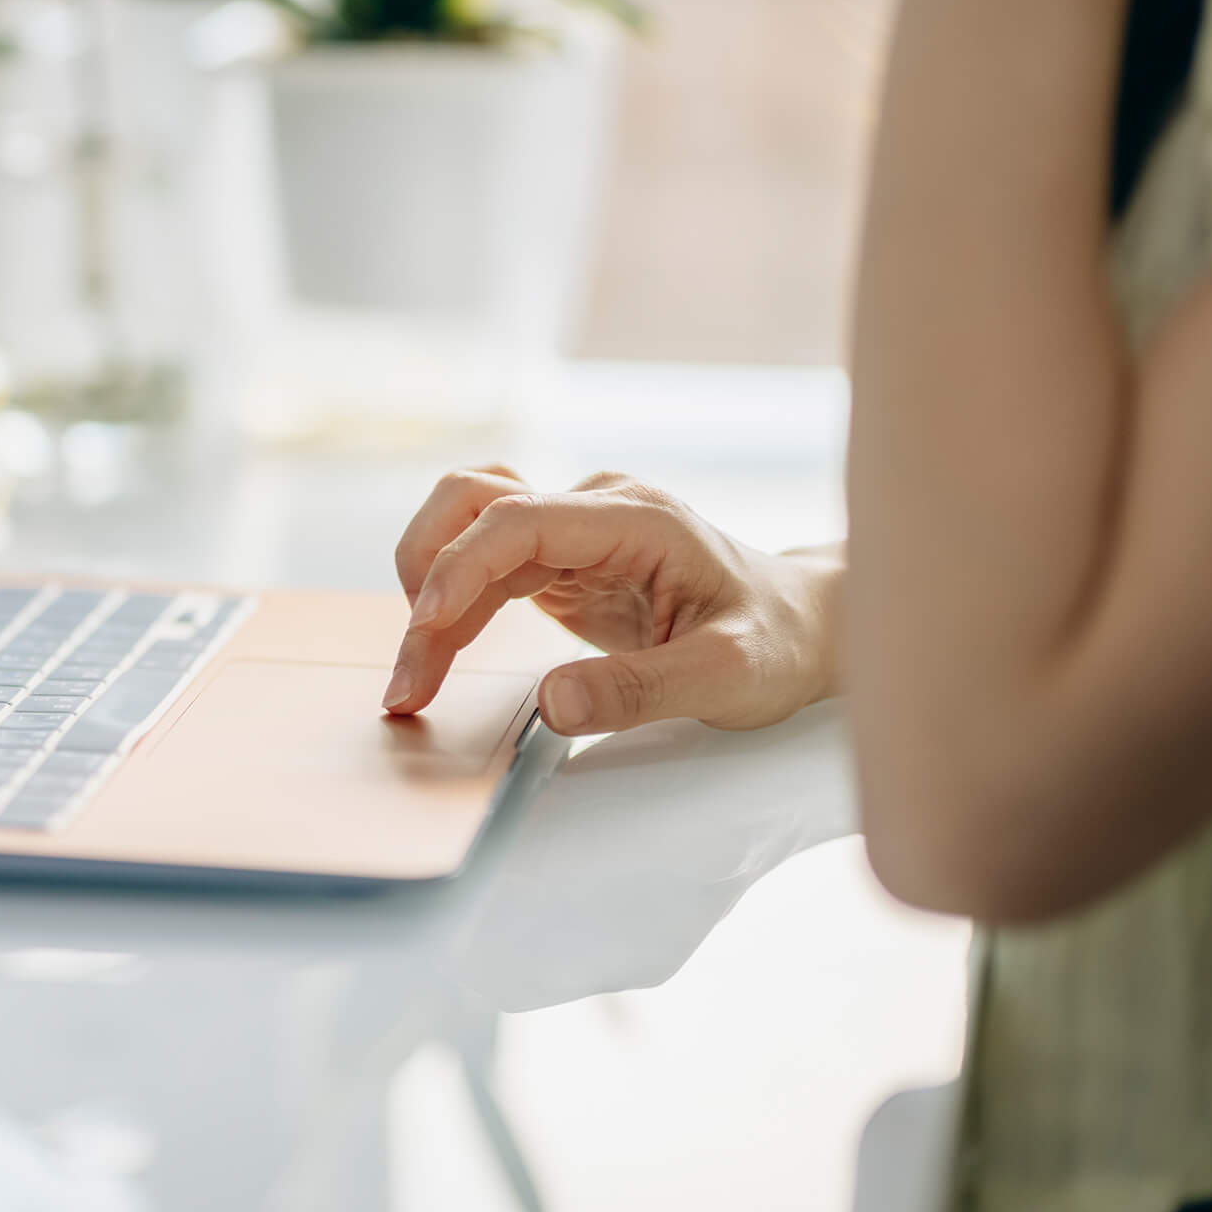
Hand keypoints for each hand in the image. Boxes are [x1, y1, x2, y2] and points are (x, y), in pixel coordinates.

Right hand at [384, 469, 844, 736]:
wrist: (802, 626)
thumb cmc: (776, 644)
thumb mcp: (728, 677)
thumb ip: (641, 690)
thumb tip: (552, 704)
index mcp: (637, 519)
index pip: (520, 517)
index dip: (461, 564)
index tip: (425, 628)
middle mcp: (595, 508)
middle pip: (473, 506)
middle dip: (426, 581)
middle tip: (410, 677)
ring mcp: (572, 527)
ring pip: (464, 529)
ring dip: (426, 590)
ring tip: (416, 674)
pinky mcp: (557, 559)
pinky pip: (481, 565)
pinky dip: (449, 607)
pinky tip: (438, 656)